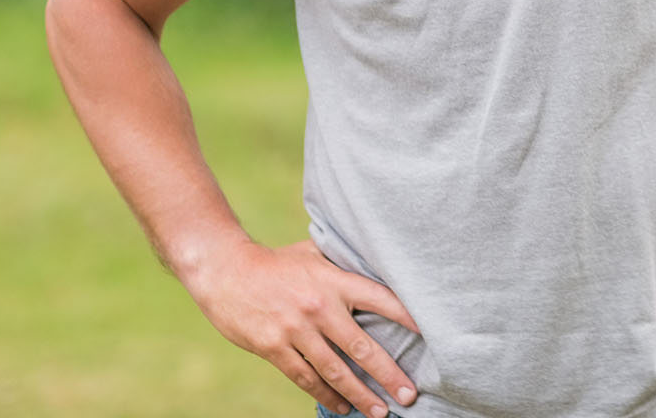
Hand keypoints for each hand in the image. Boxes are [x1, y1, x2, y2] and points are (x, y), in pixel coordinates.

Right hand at [185, 238, 419, 417]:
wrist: (226, 271)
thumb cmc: (277, 262)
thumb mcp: (314, 253)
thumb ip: (344, 265)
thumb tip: (378, 267)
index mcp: (334, 280)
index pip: (380, 299)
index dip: (406, 316)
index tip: (429, 334)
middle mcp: (319, 307)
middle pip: (361, 346)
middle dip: (388, 374)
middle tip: (410, 395)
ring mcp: (295, 330)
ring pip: (335, 369)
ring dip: (360, 394)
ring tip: (380, 412)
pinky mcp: (274, 348)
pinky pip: (305, 377)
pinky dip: (326, 394)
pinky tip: (343, 407)